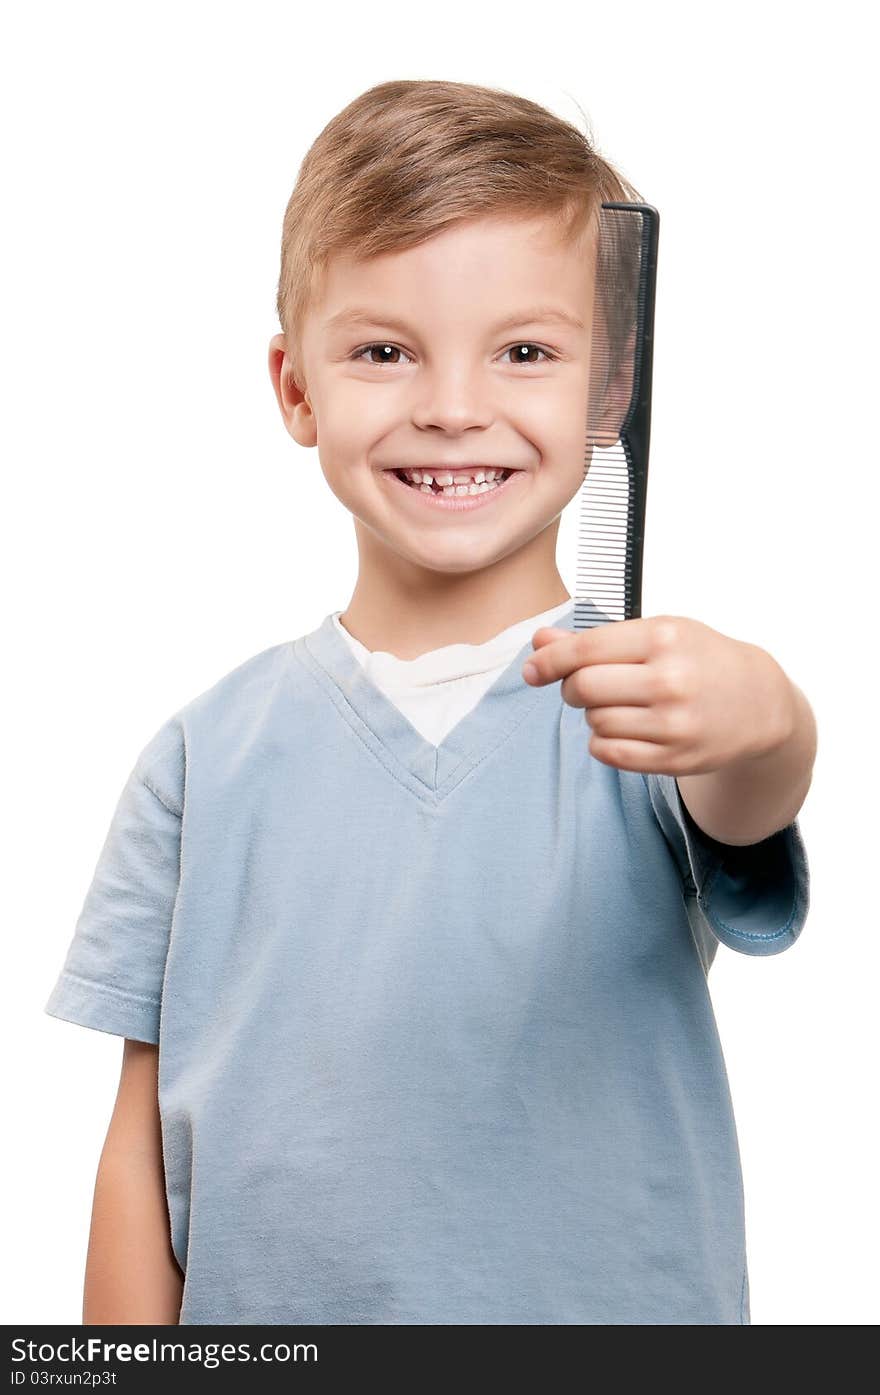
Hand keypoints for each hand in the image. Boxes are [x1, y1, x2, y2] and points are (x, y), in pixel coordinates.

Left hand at [522, 615, 795, 775]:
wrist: (759, 702)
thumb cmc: (700, 659)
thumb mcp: (656, 634)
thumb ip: (595, 639)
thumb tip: (540, 642)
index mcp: (663, 638)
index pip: (584, 650)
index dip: (549, 661)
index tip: (533, 669)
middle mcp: (669, 680)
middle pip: (583, 688)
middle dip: (571, 688)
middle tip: (584, 686)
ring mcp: (674, 724)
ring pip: (596, 722)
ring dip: (594, 714)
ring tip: (620, 704)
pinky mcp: (675, 758)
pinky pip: (610, 753)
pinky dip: (603, 741)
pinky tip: (622, 729)